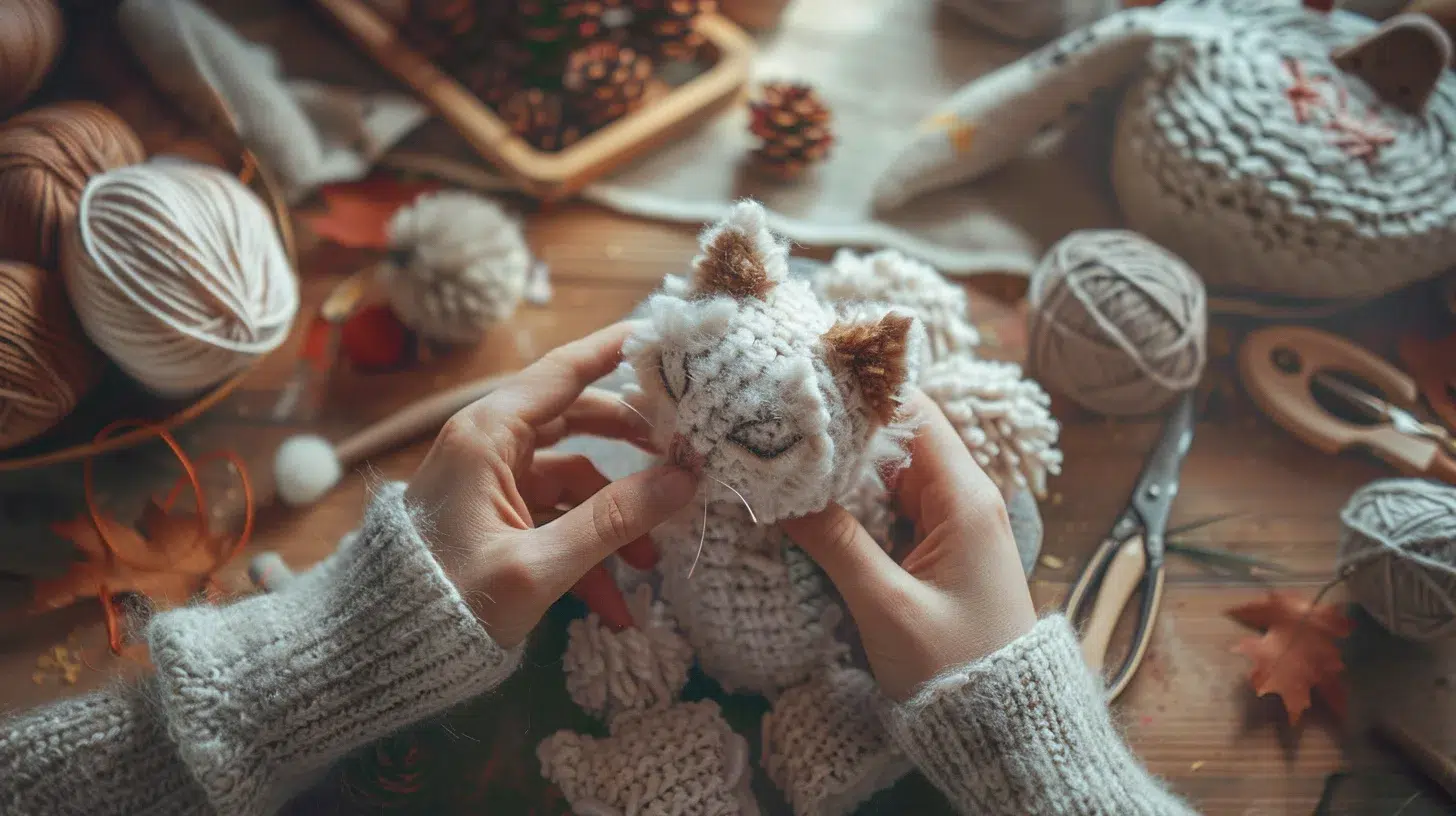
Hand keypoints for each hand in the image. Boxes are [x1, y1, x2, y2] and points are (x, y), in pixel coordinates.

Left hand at [405, 323, 698, 647]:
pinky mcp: (496, 518)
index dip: (615, 349)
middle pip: (577, 419)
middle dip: (632, 443)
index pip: (564, 371)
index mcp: (487, 434)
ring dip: (615, 519)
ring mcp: (492, 482)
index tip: (666, 334)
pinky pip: (556, 519)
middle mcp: (489, 444)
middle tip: (683, 449)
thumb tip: (684, 478)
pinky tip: (614, 605)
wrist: (382, 653)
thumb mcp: (538, 565)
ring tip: (651, 563)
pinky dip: (587, 554)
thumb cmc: (450, 600)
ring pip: (574, 478)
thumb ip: (614, 520)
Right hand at [782, 392, 1035, 700]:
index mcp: (965, 498)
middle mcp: (964, 497)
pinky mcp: (938, 546)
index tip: (803, 386)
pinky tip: (810, 496)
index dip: (860, 392)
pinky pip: (891, 502)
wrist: (1002, 726)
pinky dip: (853, 496)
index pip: (914, 412)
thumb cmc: (954, 668)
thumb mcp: (886, 606)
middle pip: (898, 435)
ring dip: (842, 462)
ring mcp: (951, 521)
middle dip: (841, 426)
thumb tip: (778, 492)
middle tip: (776, 421)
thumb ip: (834, 542)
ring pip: (890, 469)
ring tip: (781, 451)